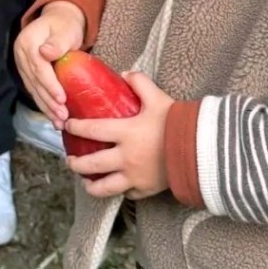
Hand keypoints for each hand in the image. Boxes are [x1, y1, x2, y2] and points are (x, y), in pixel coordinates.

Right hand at [13, 3, 85, 126]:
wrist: (59, 19)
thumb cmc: (65, 24)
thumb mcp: (65, 29)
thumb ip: (57, 42)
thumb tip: (45, 53)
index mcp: (27, 43)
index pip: (38, 68)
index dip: (50, 85)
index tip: (62, 99)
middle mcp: (21, 55)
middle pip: (34, 82)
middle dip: (49, 101)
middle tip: (63, 117)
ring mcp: (22, 64)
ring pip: (33, 89)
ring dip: (46, 107)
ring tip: (59, 122)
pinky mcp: (27, 72)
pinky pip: (35, 90)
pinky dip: (44, 104)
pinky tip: (53, 116)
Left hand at [64, 71, 172, 198]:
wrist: (199, 149)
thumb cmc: (177, 123)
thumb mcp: (158, 97)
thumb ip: (140, 82)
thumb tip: (125, 74)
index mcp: (125, 133)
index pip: (92, 130)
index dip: (76, 127)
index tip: (67, 125)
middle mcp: (125, 158)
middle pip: (91, 165)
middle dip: (76, 163)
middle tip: (69, 160)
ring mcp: (134, 177)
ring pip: (104, 188)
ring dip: (90, 185)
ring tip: (85, 181)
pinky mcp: (146, 189)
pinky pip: (127, 194)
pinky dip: (119, 191)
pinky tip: (115, 187)